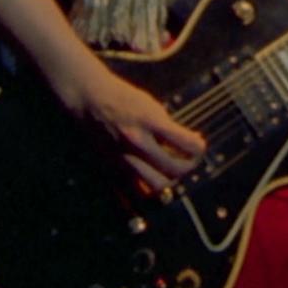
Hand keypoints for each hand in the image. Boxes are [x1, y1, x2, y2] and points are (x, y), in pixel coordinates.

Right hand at [65, 69, 206, 190]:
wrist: (88, 98)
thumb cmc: (121, 97)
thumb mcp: (150, 104)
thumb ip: (167, 125)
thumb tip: (189, 142)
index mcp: (149, 121)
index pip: (186, 143)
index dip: (198, 147)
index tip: (199, 144)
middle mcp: (137, 142)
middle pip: (174, 169)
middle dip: (188, 165)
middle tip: (189, 159)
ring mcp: (124, 157)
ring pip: (156, 186)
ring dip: (168, 180)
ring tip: (171, 170)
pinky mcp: (112, 166)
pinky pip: (133, 190)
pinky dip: (146, 190)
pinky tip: (151, 179)